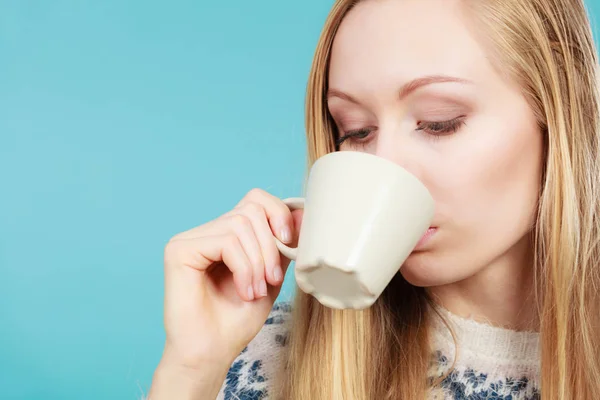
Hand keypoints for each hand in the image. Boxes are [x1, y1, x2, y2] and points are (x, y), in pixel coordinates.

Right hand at [158, 188, 301, 369]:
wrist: (211, 354)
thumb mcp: (271, 276)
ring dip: (258, 262)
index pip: (255, 199)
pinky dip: (244, 268)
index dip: (278, 214)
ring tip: (256, 291)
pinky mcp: (179, 249)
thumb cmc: (236, 321)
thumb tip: (301, 212)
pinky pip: (226, 241)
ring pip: (240, 225)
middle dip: (270, 247)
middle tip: (271, 280)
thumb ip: (282, 245)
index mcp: (226, 234)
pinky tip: (244, 291)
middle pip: (251, 210)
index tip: (290, 243)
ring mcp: (190, 238)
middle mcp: (206, 231)